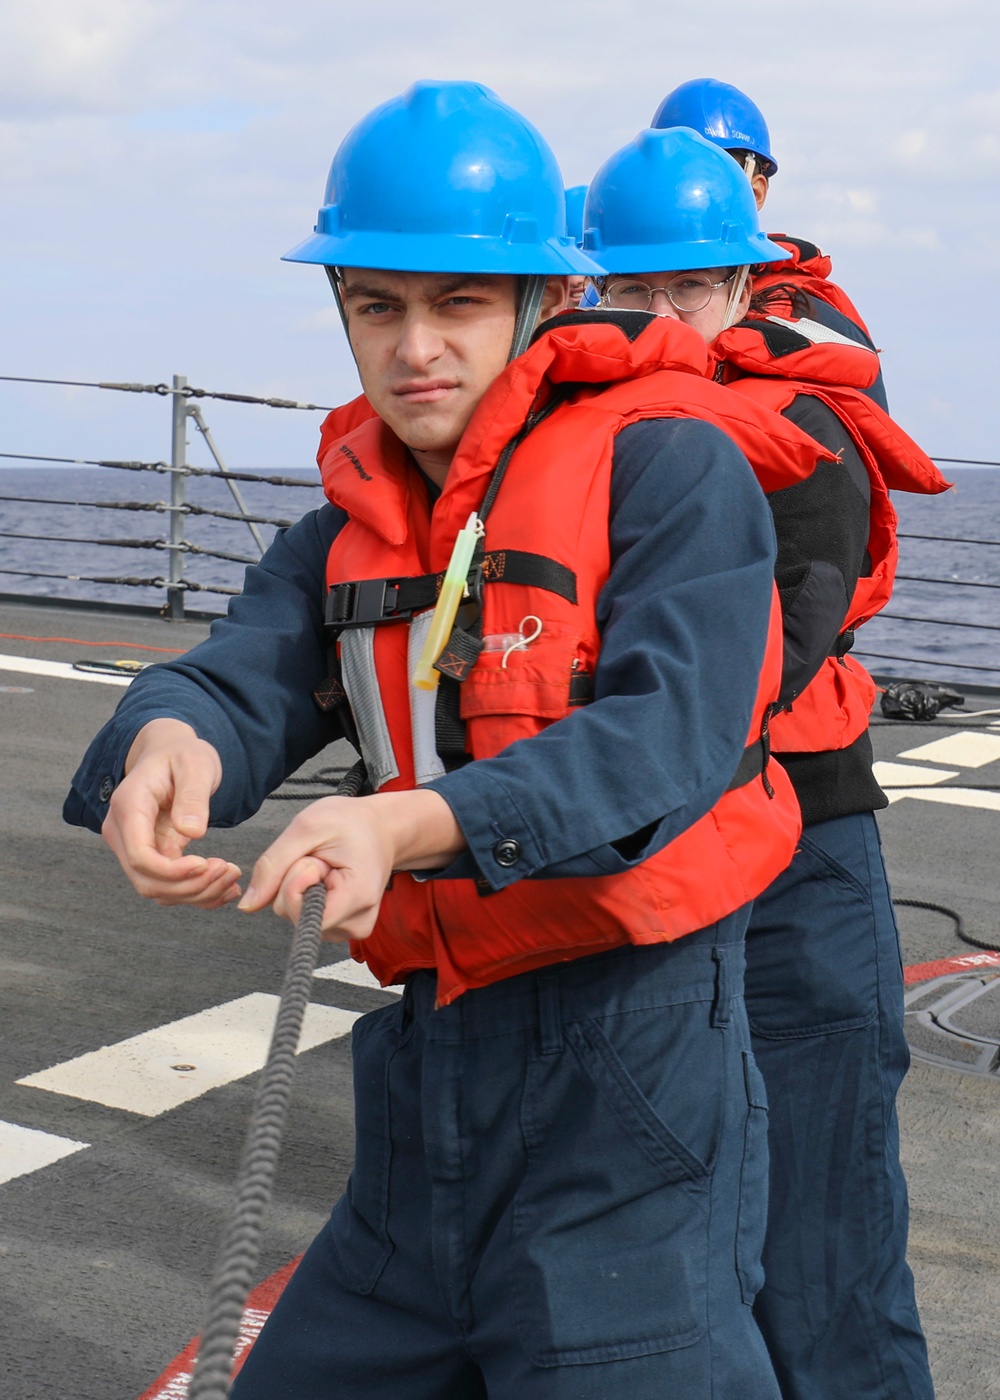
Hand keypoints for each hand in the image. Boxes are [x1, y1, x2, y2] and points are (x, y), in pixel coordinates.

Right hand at [101, 718, 241, 906]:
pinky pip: (168, 886)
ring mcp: (132, 847)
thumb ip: (193, 795)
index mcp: (129, 806)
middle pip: (147, 881)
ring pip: (158, 890)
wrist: (172, 754)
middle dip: (190, 886)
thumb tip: (192, 831)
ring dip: (197, 893)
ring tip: (232, 878)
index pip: (140, 856)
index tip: (208, 865)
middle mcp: (122, 832)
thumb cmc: (182, 754)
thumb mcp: (195, 763)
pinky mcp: (149, 856)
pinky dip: (197, 893)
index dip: (173, 871)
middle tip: (229, 871)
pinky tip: (225, 888)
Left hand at [238, 789, 464, 939]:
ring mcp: (349, 929)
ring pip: (294, 916)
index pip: (303, 914)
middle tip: (322, 857)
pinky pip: (302, 917)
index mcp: (357, 897)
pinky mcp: (340, 929)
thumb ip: (273, 865)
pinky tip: (326, 878)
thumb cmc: (350, 823)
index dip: (295, 883)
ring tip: (326, 865)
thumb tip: (247, 906)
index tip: (315, 858)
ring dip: (300, 886)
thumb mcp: (307, 827)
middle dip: (296, 879)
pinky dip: (305, 894)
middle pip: (293, 914)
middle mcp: (356, 923)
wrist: (381, 828)